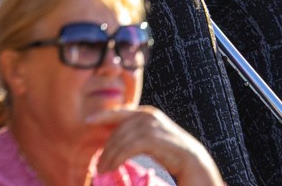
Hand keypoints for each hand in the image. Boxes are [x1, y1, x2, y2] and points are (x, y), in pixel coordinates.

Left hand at [88, 107, 223, 185]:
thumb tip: (115, 137)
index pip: (119, 112)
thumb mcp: (151, 138)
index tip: (88, 121)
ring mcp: (150, 125)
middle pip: (117, 130)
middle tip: (98, 165)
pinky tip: (113, 167)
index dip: (103, 116)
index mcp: (146, 113)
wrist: (193, 161)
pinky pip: (127, 147)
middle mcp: (147, 115)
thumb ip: (135, 133)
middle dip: (105, 148)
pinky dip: (117, 158)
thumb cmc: (170, 153)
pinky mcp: (152, 137)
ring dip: (109, 156)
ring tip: (103, 169)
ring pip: (120, 139)